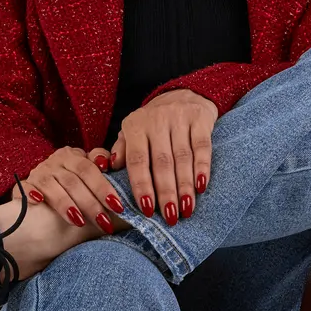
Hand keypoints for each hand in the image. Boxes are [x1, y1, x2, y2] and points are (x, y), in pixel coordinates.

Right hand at [13, 146, 125, 233]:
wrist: (41, 190)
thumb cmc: (70, 183)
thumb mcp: (86, 172)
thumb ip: (99, 166)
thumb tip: (110, 164)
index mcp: (72, 156)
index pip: (89, 169)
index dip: (103, 187)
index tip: (117, 206)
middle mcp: (55, 161)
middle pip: (73, 181)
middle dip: (90, 203)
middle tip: (103, 221)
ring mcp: (38, 173)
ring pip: (52, 187)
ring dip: (65, 204)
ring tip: (79, 222)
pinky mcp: (23, 186)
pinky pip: (24, 188)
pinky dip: (31, 194)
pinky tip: (38, 202)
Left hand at [110, 89, 217, 223]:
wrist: (182, 93)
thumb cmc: (151, 124)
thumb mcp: (131, 132)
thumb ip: (120, 150)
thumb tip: (108, 167)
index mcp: (136, 127)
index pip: (137, 161)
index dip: (142, 186)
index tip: (146, 210)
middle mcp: (157, 121)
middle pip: (161, 163)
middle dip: (165, 192)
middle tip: (169, 217)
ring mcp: (180, 118)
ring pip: (182, 157)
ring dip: (185, 186)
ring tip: (186, 210)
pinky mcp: (200, 118)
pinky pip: (202, 146)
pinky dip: (202, 168)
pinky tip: (201, 187)